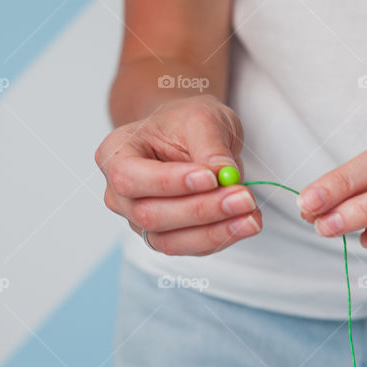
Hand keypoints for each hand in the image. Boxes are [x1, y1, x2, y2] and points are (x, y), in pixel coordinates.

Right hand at [95, 95, 260, 255]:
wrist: (190, 136)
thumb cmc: (186, 123)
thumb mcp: (202, 119)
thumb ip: (210, 147)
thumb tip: (225, 175)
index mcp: (115, 155)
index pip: (130, 178)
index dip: (170, 183)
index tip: (211, 177)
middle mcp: (120, 195)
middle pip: (151, 215)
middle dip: (201, 210)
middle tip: (244, 197)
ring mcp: (141, 223)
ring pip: (171, 241)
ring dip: (215, 232)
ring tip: (252, 217)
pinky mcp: (170, 238)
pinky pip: (193, 248)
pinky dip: (223, 237)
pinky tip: (249, 222)